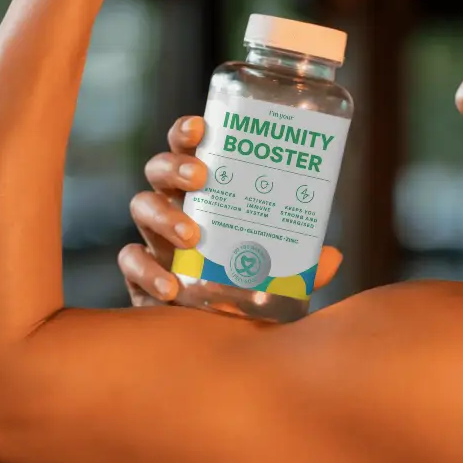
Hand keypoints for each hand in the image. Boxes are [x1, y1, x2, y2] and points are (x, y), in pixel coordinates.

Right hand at [119, 116, 343, 306]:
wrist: (219, 336)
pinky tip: (171, 287)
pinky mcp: (140, 275)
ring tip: (193, 235)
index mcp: (205, 194)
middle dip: (175, 166)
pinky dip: (147, 271)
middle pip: (159, 170)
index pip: (189, 150)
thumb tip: (332, 255)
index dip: (187, 132)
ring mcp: (153, 239)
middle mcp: (174, 208)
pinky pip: (130, 261)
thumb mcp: (281, 274)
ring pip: (141, 207)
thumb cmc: (248, 289)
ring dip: (164, 215)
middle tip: (201, 178)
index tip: (201, 126)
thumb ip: (303, 267)